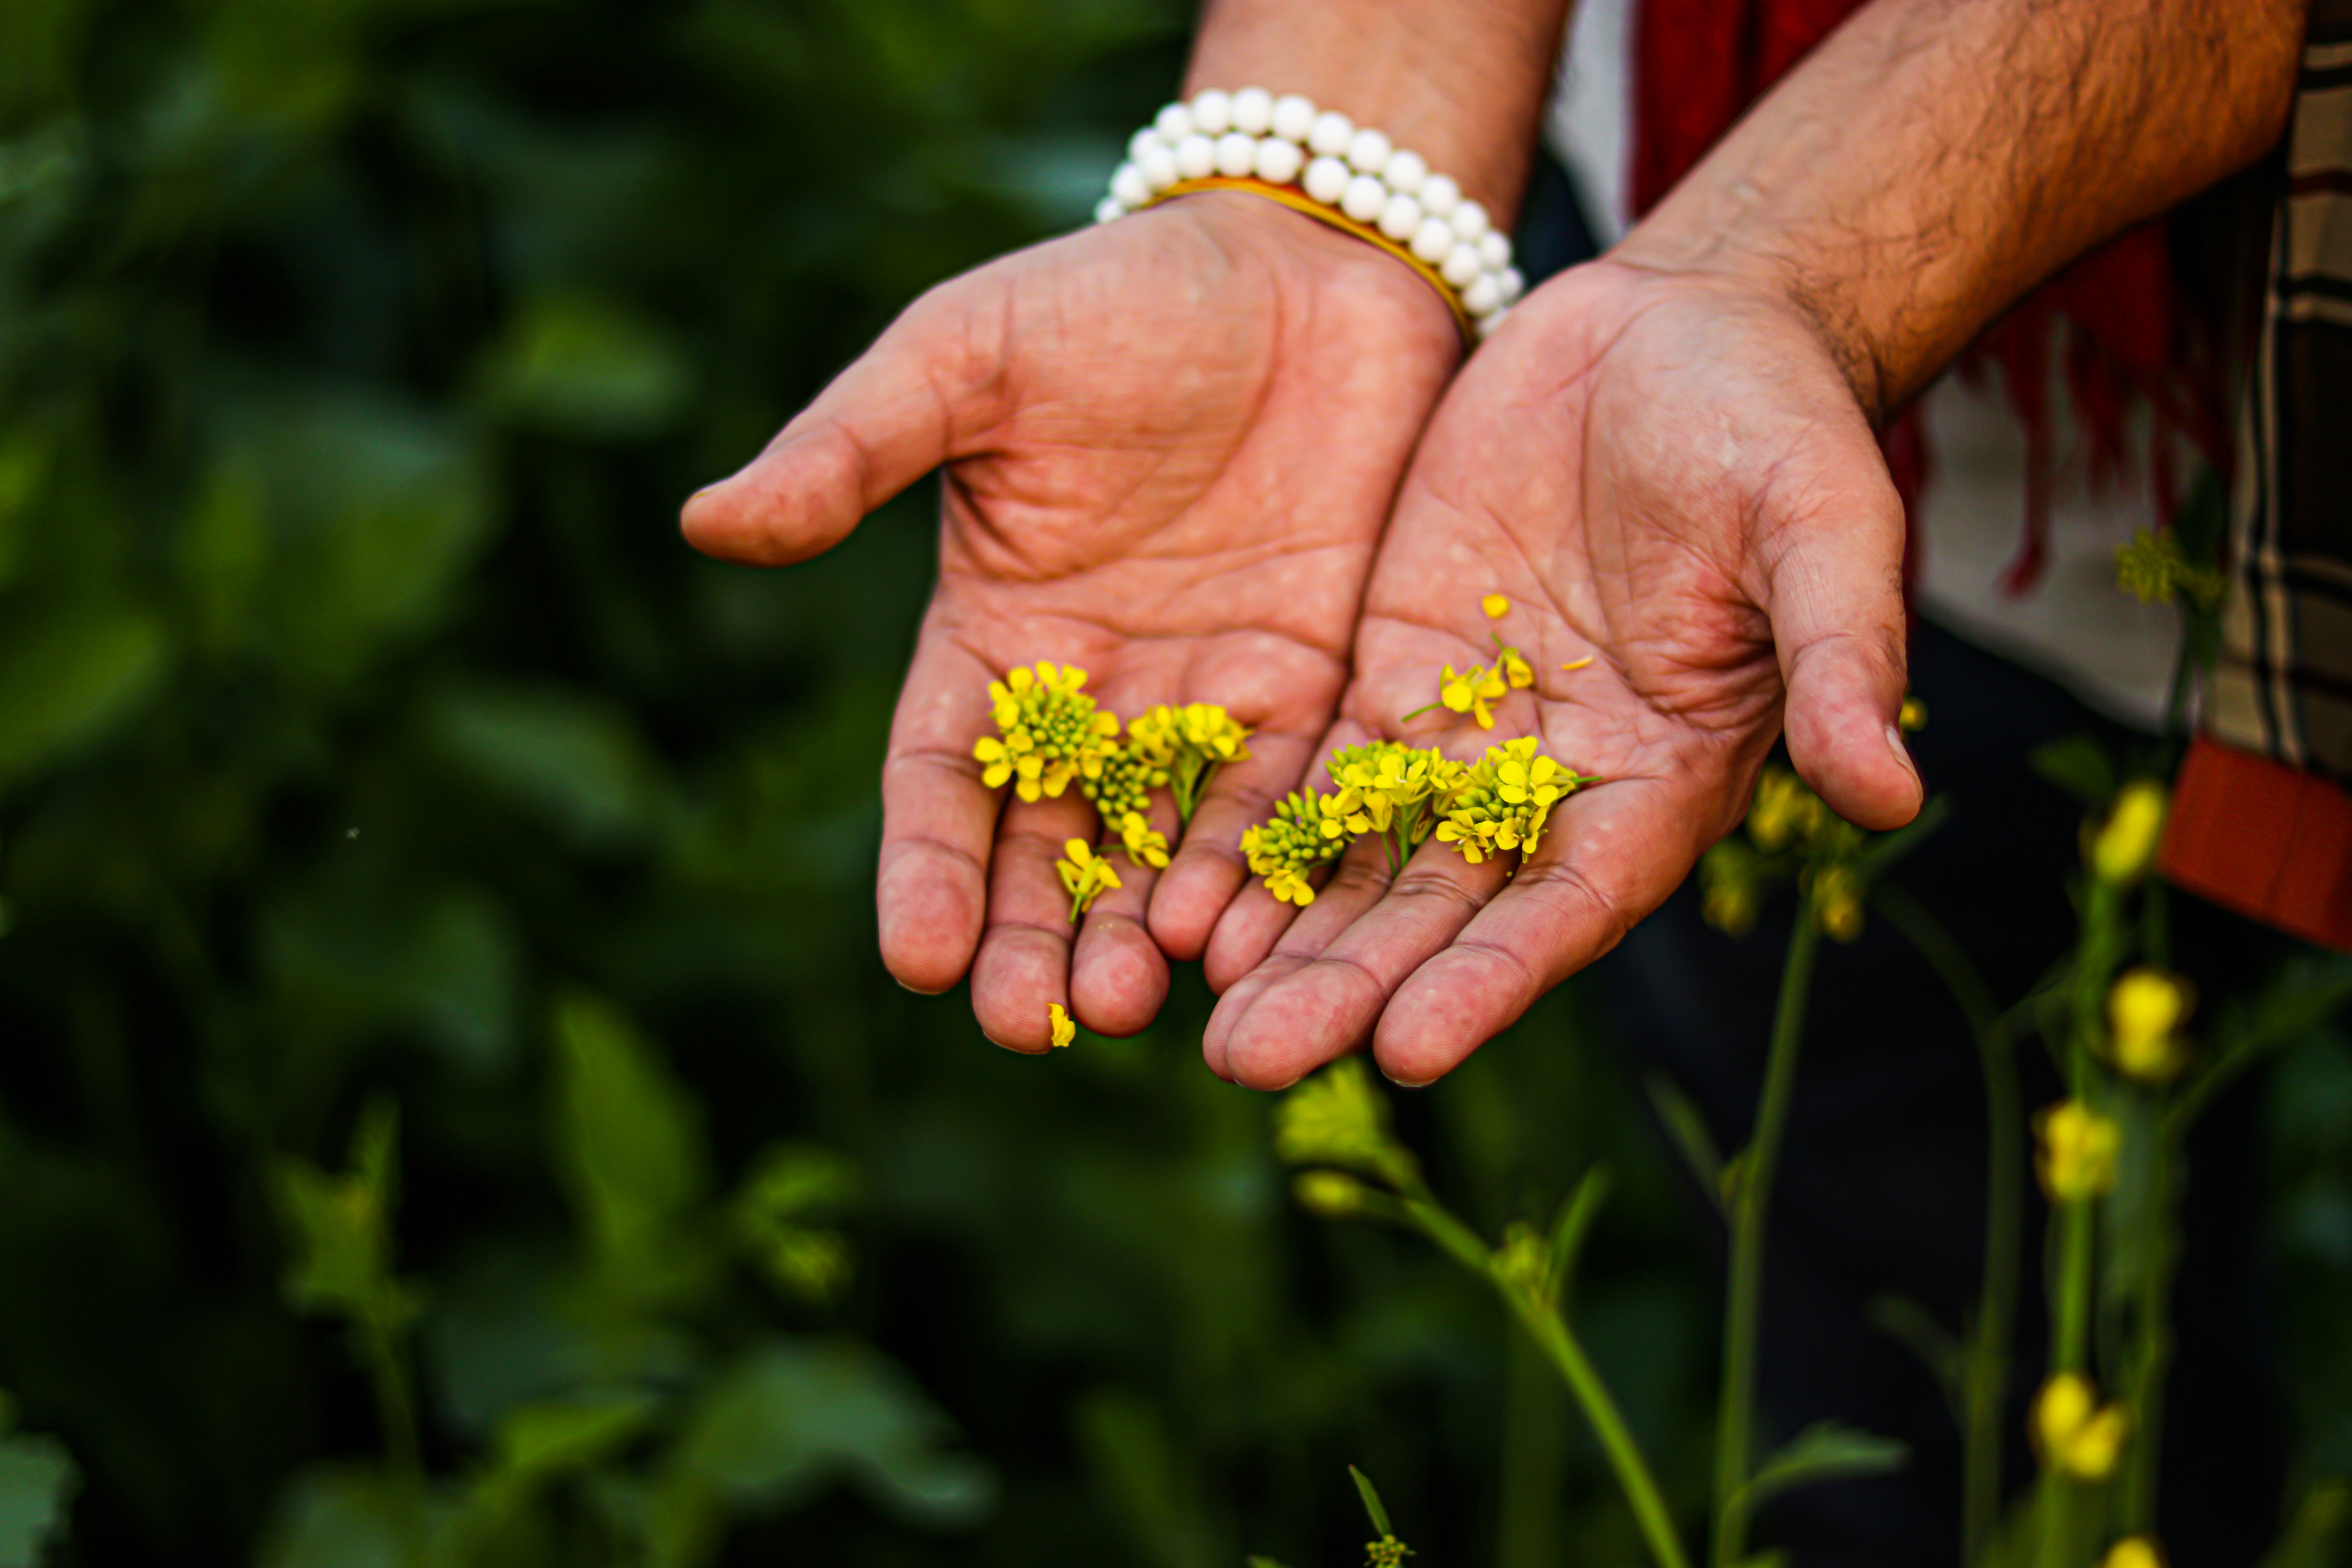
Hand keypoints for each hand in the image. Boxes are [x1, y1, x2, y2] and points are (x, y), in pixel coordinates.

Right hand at [683, 193, 1458, 1048]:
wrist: (1306, 260)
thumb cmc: (1117, 296)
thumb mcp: (969, 356)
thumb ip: (855, 447)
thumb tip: (707, 521)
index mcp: (993, 631)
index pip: (941, 777)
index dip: (926, 866)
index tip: (914, 955)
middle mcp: (1093, 689)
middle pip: (1047, 846)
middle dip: (1030, 940)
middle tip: (1022, 1027)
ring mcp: (1204, 697)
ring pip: (1161, 850)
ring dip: (1140, 935)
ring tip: (1125, 1009)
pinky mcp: (1314, 685)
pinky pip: (1281, 804)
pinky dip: (1260, 874)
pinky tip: (1245, 943)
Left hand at [1199, 258, 1923, 1088]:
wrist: (1677, 333)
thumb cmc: (1776, 428)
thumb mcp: (1824, 526)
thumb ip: (1841, 659)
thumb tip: (1889, 797)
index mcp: (1662, 782)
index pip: (1570, 908)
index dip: (1493, 979)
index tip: (1410, 1049)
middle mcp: (1555, 788)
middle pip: (1445, 913)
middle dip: (1353, 988)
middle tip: (1251, 1062)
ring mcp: (1465, 737)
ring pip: (1366, 863)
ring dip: (1289, 943)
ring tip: (1203, 1022)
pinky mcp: (1391, 673)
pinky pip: (1316, 774)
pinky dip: (1257, 838)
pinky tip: (1184, 901)